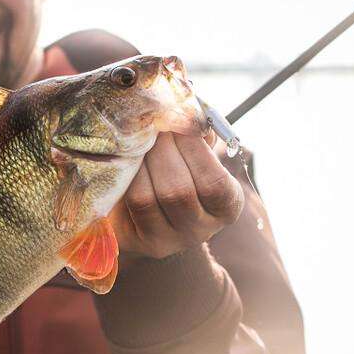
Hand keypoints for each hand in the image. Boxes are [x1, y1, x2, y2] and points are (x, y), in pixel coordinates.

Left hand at [111, 132, 243, 259]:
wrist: (149, 214)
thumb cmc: (179, 171)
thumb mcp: (197, 154)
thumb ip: (199, 136)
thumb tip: (188, 112)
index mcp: (226, 206)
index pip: (214, 183)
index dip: (194, 149)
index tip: (178, 121)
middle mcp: (201, 230)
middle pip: (178, 191)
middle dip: (162, 149)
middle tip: (151, 124)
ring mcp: (169, 240)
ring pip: (150, 198)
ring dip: (141, 161)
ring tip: (138, 139)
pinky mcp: (139, 239)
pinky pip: (131, 203)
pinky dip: (128, 175)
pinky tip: (127, 158)